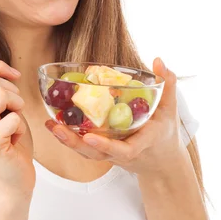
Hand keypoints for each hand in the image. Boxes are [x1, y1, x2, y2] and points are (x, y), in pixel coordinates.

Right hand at [0, 55, 34, 197]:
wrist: (12, 179)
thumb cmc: (8, 141)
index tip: (14, 76)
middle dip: (13, 91)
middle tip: (14, 110)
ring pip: (1, 94)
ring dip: (17, 106)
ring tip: (14, 123)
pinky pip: (13, 118)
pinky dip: (21, 127)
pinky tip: (14, 139)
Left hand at [45, 58, 189, 179]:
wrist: (160, 160)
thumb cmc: (165, 131)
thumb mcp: (170, 109)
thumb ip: (167, 84)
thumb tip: (158, 60)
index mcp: (141, 143)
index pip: (124, 150)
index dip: (106, 146)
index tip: (89, 137)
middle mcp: (122, 152)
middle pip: (96, 153)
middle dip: (75, 143)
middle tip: (57, 128)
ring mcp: (110, 155)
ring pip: (86, 152)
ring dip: (67, 140)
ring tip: (50, 124)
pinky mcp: (101, 152)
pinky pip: (83, 148)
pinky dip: (68, 138)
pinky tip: (53, 124)